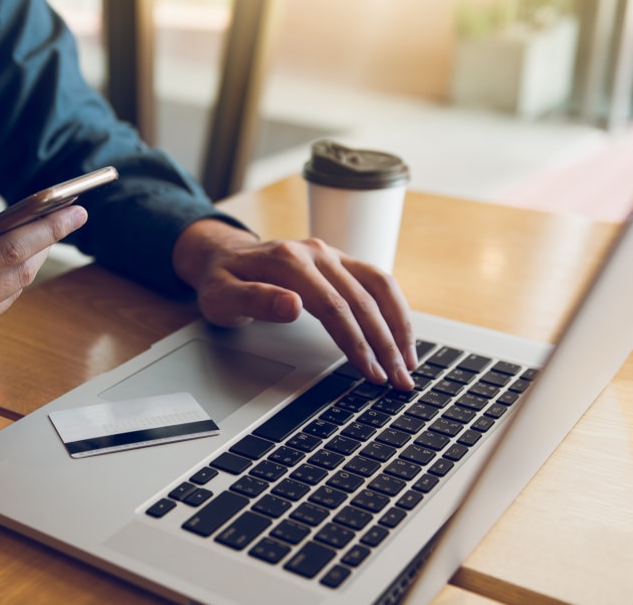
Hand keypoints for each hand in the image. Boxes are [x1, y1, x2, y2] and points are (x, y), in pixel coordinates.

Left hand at [173, 219, 417, 389]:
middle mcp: (316, 252)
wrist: (222, 255)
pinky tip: (402, 334)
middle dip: (386, 344)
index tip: (372, 372)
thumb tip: (293, 306)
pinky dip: (395, 308)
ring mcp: (330, 254)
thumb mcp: (222, 296)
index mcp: (289, 261)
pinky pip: (376, 281)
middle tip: (400, 381)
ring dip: (399, 324)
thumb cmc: (221, 281)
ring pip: (379, 286)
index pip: (334, 307)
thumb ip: (255, 301)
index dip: (356, 343)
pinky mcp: (339, 261)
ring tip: (411, 362)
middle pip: (363, 300)